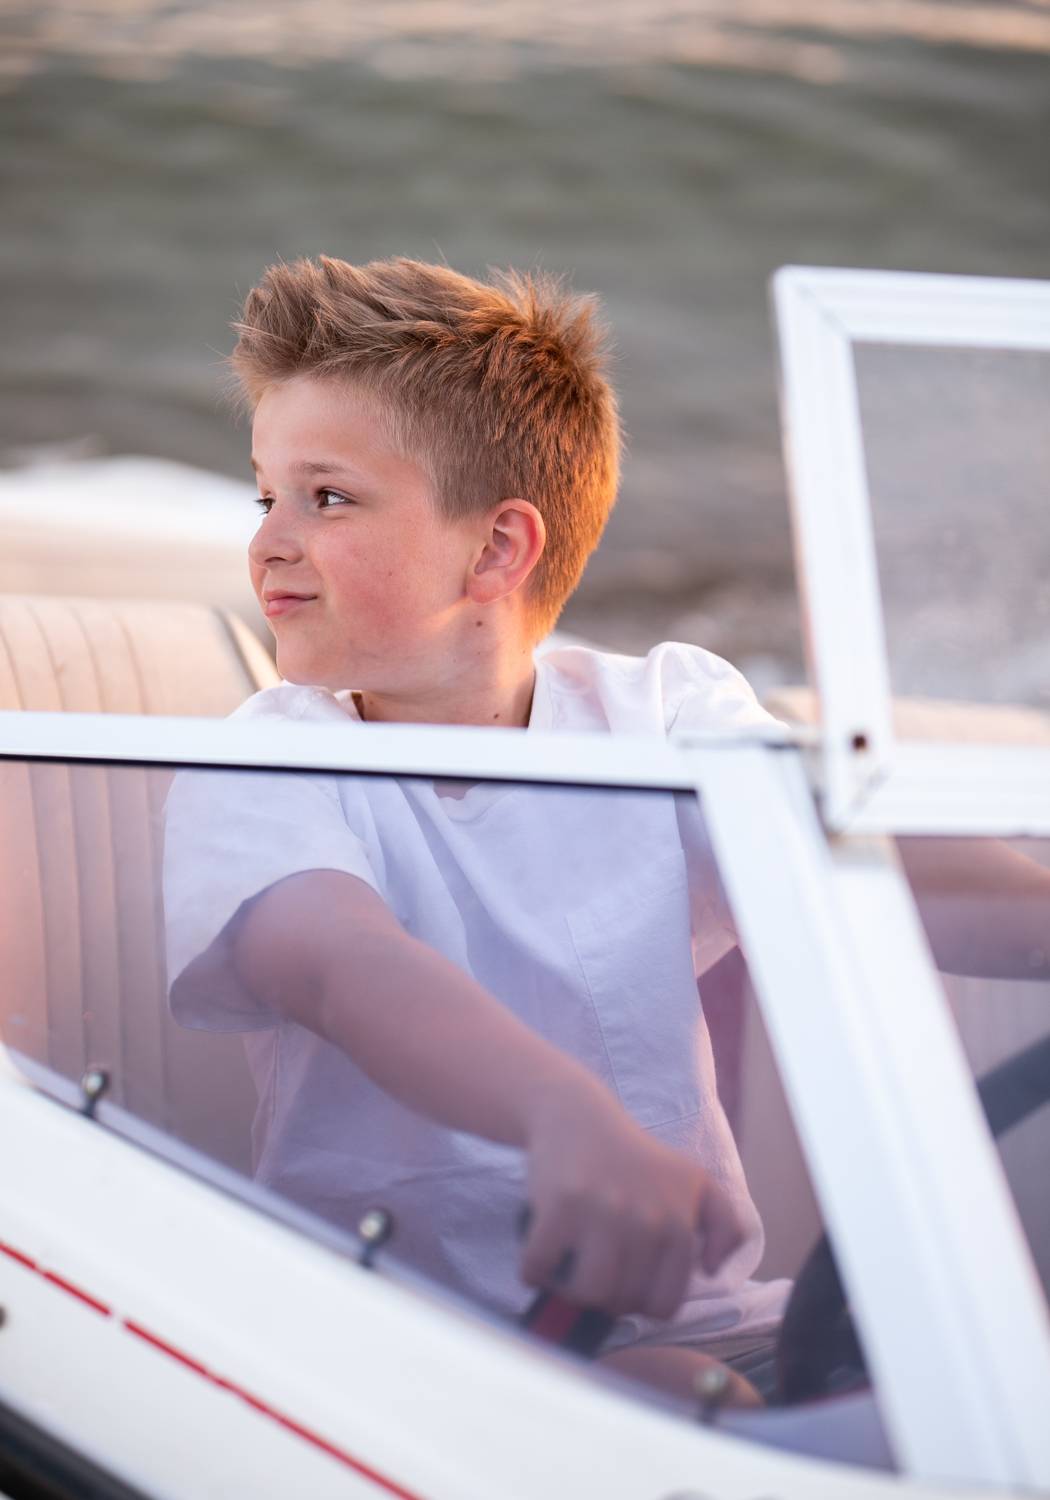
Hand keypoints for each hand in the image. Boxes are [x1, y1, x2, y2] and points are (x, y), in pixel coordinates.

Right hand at [521, 1077, 746, 1318]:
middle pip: (621, 1301)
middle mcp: (648, 1218)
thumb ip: (723, 1225)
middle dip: (604, 1296)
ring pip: (586, 1292)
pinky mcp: (561, 1204)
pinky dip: (533, 1271)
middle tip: (593, 1268)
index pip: (663, 1304)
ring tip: (567, 1268)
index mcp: (679, 1222)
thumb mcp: (694, 1181)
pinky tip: (539, 1254)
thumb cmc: (635, 1158)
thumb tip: (710, 1272)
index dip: (639, 1302)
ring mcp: (603, 1211)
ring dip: (569, 1290)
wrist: (577, 1115)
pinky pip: (540, 1267)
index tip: (623, 1280)